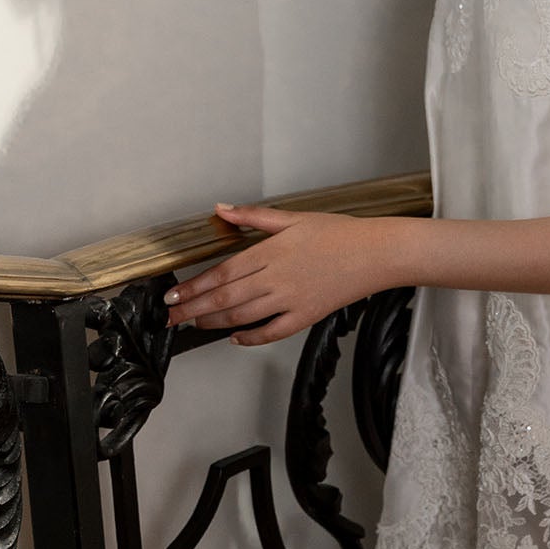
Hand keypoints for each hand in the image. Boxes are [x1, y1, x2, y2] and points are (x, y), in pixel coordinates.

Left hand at [163, 203, 398, 345]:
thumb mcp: (293, 217)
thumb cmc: (340, 234)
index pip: (222, 273)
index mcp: (271, 252)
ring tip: (195, 324)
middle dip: (194, 309)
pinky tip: (235, 338)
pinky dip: (251, 338)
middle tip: (172, 317)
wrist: (377, 253)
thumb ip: (253, 216)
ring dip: (215, 323)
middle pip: (226, 298)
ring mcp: (291, 300)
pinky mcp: (306, 316)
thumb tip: (222, 210)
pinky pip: (272, 332)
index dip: (195, 286)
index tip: (174, 295)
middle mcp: (277, 278)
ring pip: (244, 316)